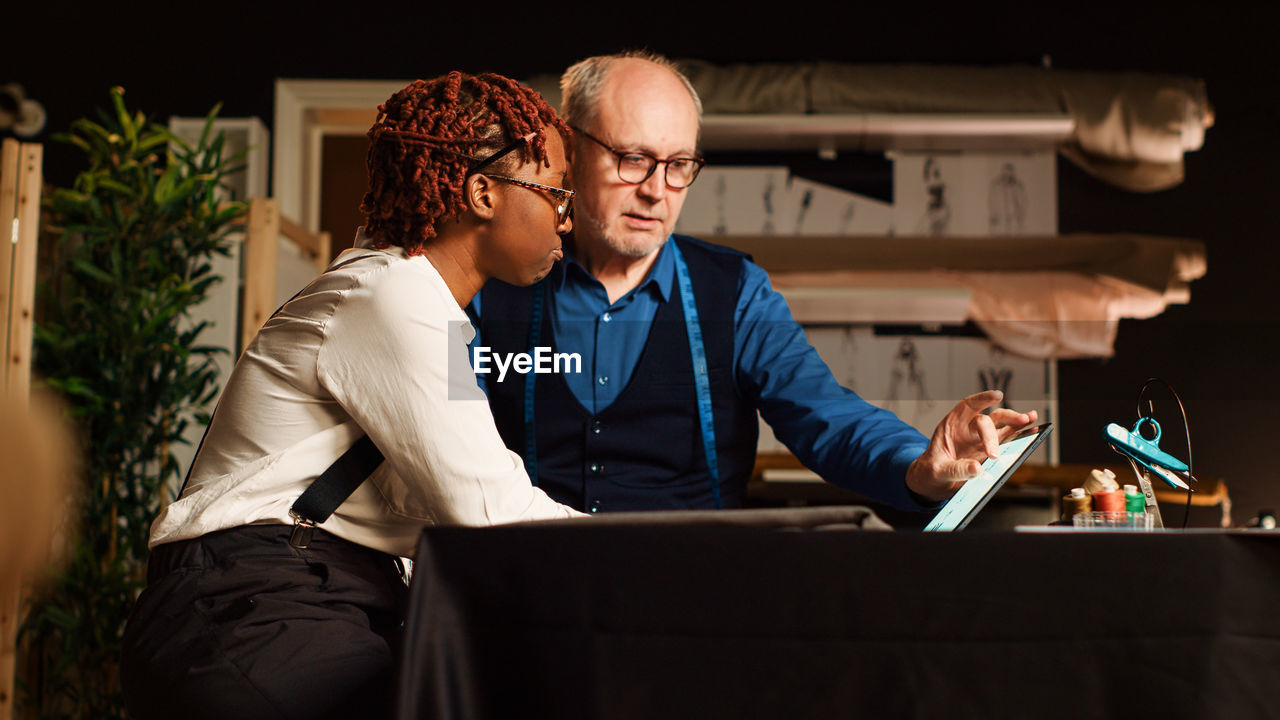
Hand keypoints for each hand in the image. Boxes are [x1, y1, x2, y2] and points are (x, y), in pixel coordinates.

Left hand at [905, 390, 1037, 502]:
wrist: (935, 481)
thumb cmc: (932, 471)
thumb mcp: (938, 471)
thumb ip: (956, 469)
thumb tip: (977, 469)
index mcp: (952, 426)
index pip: (968, 407)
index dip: (982, 399)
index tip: (997, 395)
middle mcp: (969, 429)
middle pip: (988, 420)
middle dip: (998, 427)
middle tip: (998, 450)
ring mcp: (982, 439)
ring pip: (1002, 425)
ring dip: (1016, 422)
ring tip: (1031, 419)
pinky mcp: (991, 450)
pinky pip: (1008, 440)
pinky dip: (1021, 436)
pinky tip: (1033, 432)